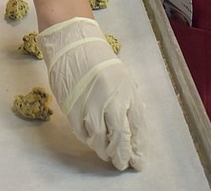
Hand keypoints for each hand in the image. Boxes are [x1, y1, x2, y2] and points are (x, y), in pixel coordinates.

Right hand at [37, 17, 146, 170]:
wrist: (73, 45)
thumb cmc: (98, 60)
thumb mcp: (122, 78)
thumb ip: (129, 103)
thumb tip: (134, 130)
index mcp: (126, 93)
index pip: (136, 128)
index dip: (137, 148)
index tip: (137, 162)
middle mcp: (111, 101)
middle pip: (119, 138)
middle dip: (122, 155)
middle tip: (121, 164)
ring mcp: (90, 106)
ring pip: (100, 140)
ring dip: (104, 151)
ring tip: (106, 154)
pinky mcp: (73, 108)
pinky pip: (82, 132)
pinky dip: (88, 139)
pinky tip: (91, 139)